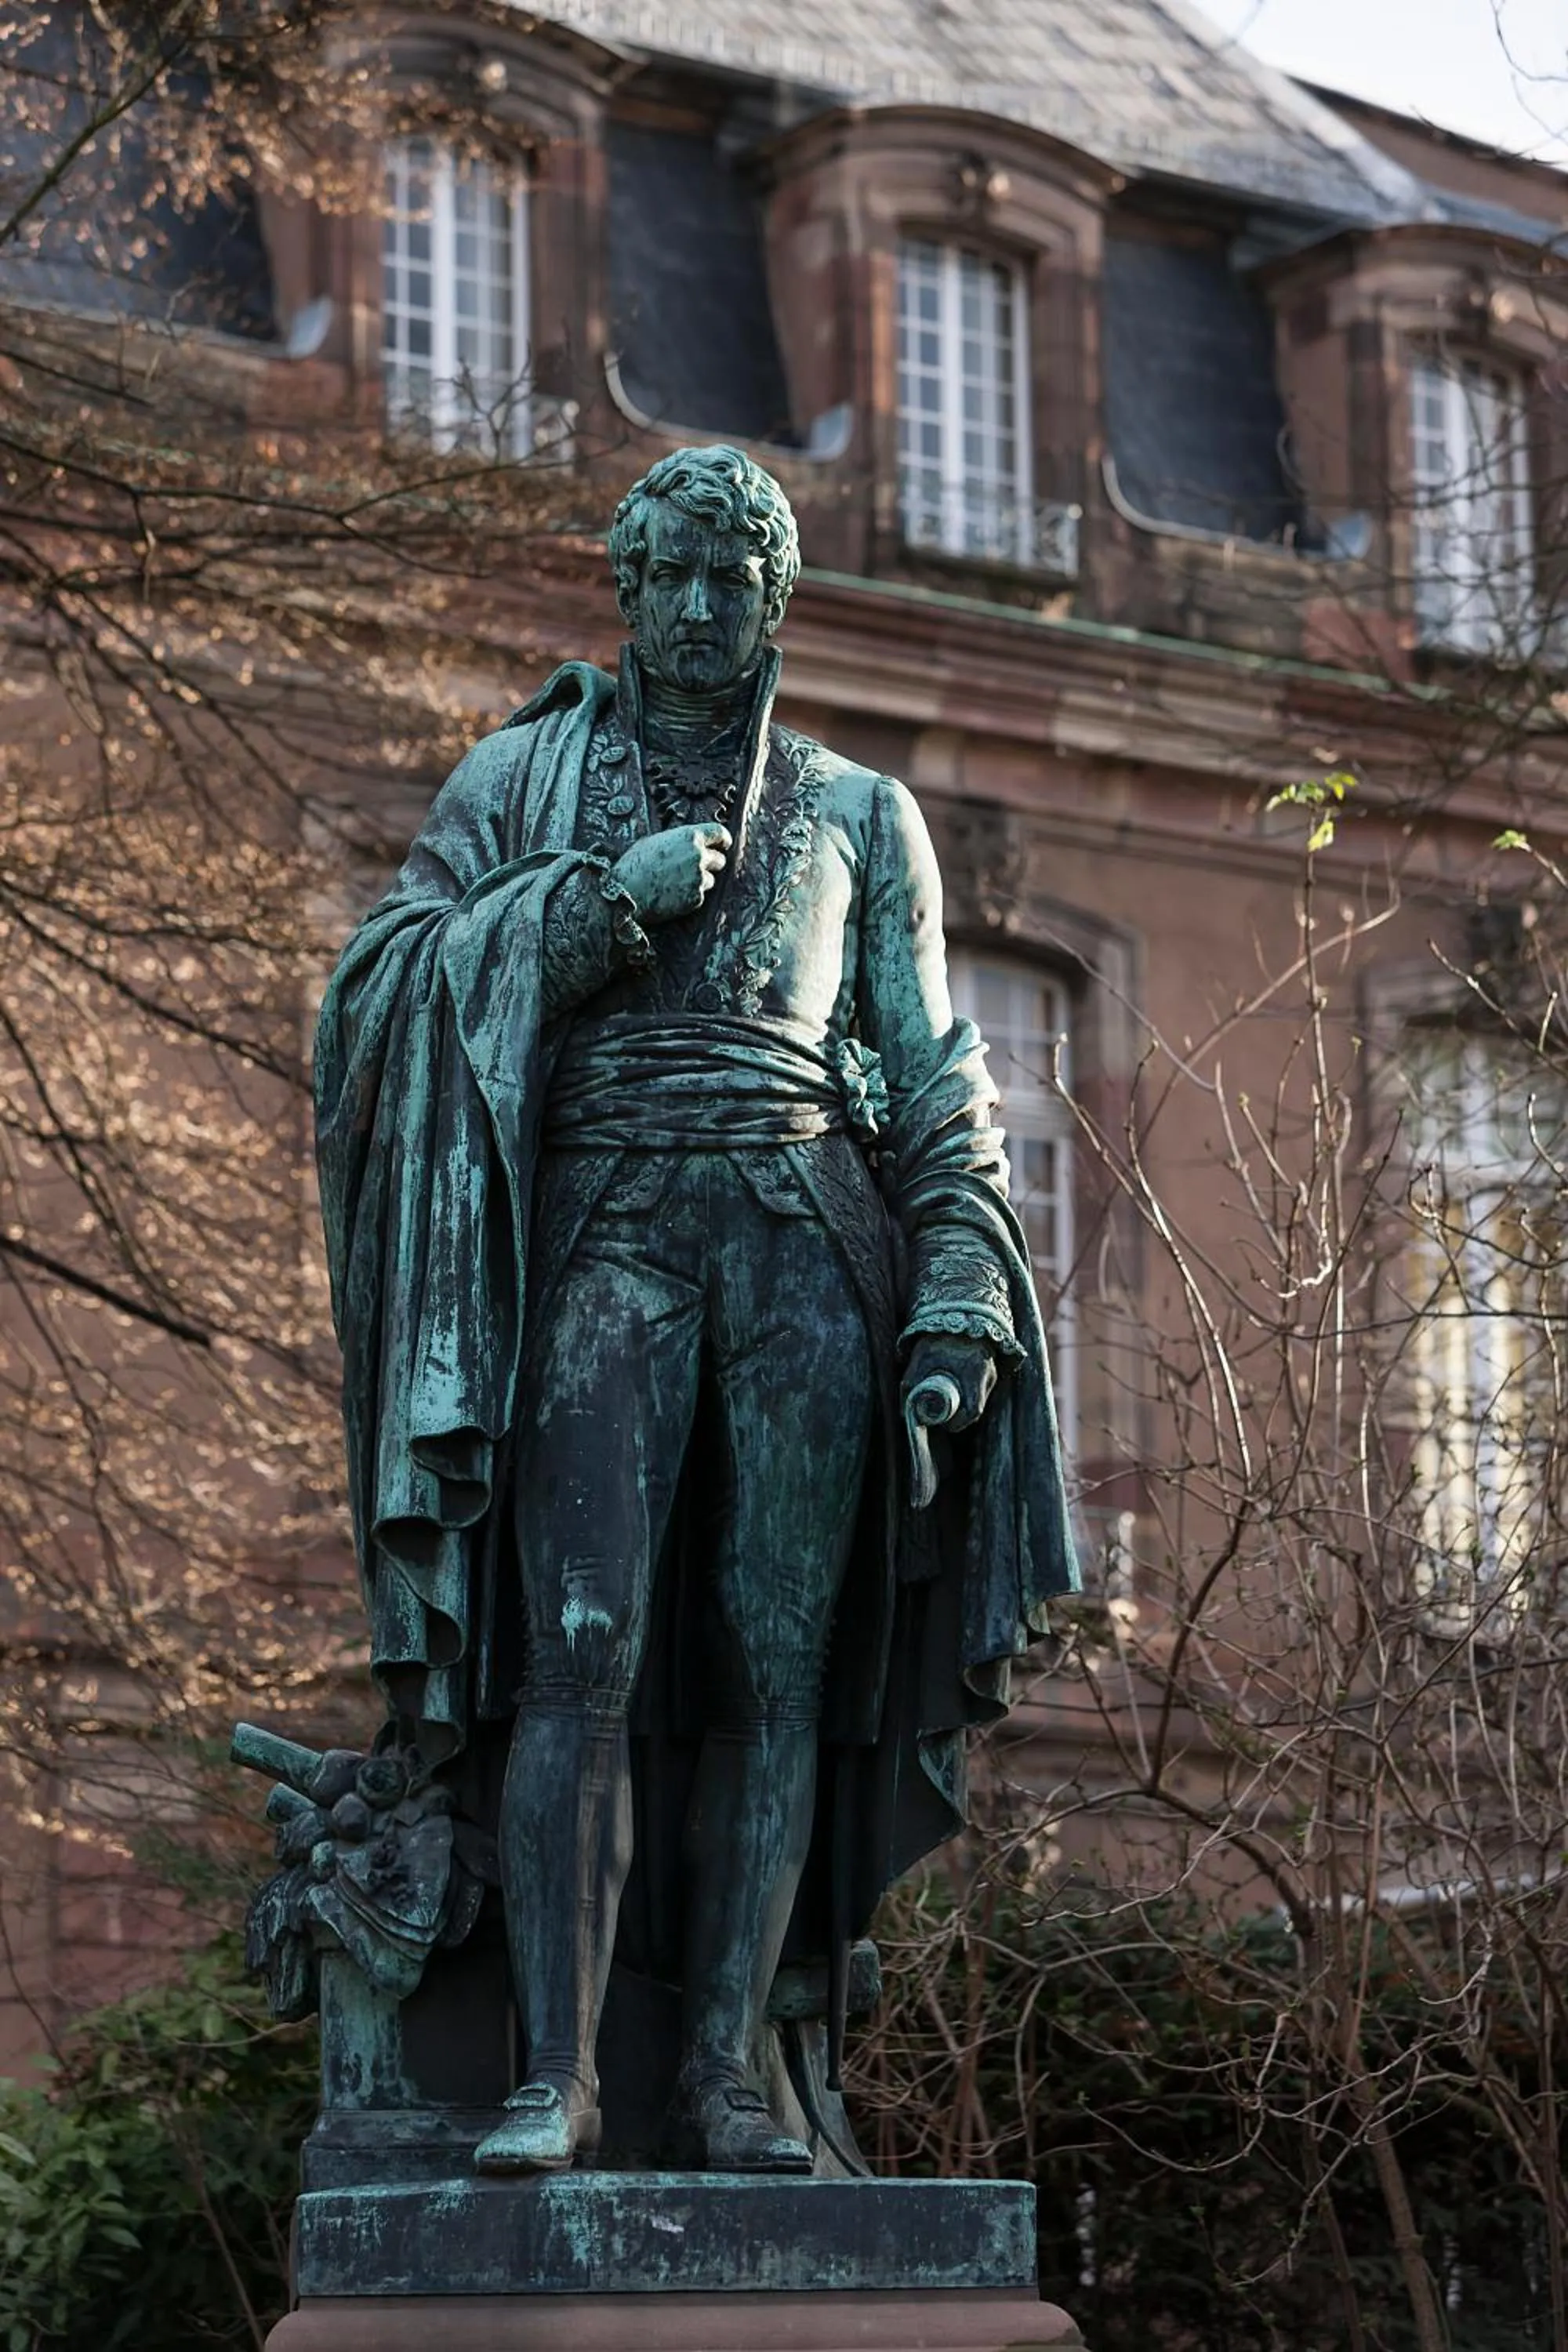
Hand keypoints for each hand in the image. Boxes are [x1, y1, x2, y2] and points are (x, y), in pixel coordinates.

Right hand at [611, 824, 730, 926]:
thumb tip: (684, 843)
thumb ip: (676, 841)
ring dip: (699, 882)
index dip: (723, 839)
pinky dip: (690, 897)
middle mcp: (699, 856)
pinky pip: (699, 896)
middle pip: (719, 860)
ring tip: (675, 884)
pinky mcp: (695, 899)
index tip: (724, 844)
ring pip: (710, 880)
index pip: (719, 833)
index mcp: (690, 837)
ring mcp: (698, 879)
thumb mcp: (654, 841)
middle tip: (695, 868)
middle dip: (711, 863)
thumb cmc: (634, 864)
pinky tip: (671, 896)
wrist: (626, 892)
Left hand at [901, 1333, 997, 1433]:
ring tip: (945, 1401)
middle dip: (959, 1415)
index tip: (945, 1425)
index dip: (959, 1423)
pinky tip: (955, 1388)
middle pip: (976, 1406)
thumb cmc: (938, 1334)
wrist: (959, 1309)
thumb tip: (904, 1412)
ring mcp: (992, 1369)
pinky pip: (980, 1387)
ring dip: (963, 1403)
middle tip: (942, 1416)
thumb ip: (911, 1382)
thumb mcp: (922, 1356)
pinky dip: (967, 1392)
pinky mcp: (990, 1366)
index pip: (973, 1410)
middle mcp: (988, 1371)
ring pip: (979, 1397)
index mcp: (975, 1369)